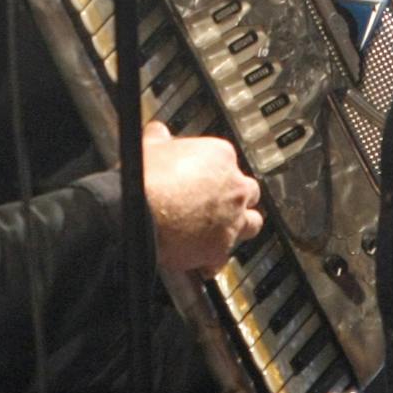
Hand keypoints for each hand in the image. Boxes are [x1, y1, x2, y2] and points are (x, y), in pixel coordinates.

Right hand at [140, 119, 262, 272]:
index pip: (228, 162)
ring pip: (252, 223)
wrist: (140, 212)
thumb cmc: (146, 178)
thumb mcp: (151, 147)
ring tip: (219, 229)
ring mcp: (231, 219)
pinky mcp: (220, 248)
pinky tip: (201, 259)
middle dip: (234, 197)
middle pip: (248, 191)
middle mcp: (234, 187)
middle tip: (215, 201)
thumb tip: (159, 133)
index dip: (215, 171)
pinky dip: (213, 259)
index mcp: (220, 156)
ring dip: (238, 226)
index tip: (203, 176)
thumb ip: (160, 139)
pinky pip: (224, 257)